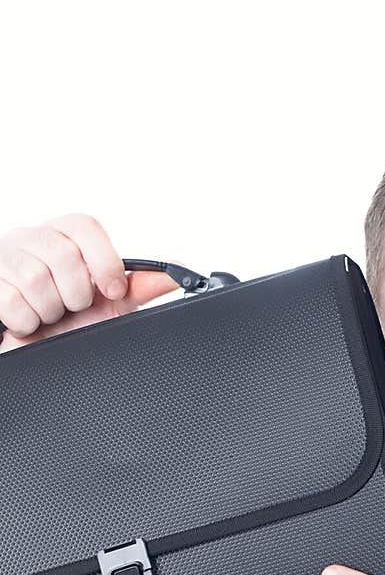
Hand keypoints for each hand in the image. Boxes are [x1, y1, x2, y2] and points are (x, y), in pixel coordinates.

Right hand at [0, 213, 180, 351]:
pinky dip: (26, 321)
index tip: (112, 291)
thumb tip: (176, 272)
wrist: (37, 348)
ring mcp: (8, 257)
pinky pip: (12, 301)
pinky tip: (28, 320)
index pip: (85, 227)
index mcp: (66, 237)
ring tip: (50, 314)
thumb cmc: (72, 322)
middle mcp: (34, 240)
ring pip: (35, 278)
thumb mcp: (110, 305)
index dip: (103, 261)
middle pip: (62, 255)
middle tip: (72, 307)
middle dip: (75, 295)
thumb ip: (140, 287)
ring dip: (50, 310)